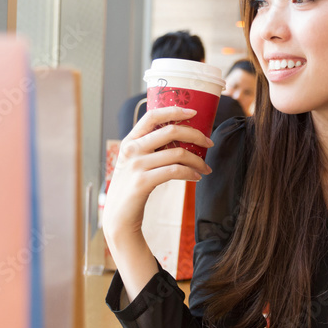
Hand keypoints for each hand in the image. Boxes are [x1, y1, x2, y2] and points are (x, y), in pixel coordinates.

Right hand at [103, 106, 213, 248]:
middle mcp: (132, 149)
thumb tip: (181, 136)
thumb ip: (149, 147)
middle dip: (195, 135)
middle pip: (170, 131)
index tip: (194, 112)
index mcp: (130, 140)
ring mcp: (136, 165)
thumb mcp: (135, 162)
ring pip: (177, 153)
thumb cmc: (132, 187)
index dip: (174, 110)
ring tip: (205, 167)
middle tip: (209, 143)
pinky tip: (196, 177)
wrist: (118, 216)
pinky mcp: (143, 182)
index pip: (152, 116)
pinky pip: (175, 171)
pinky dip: (190, 173)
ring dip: (197, 160)